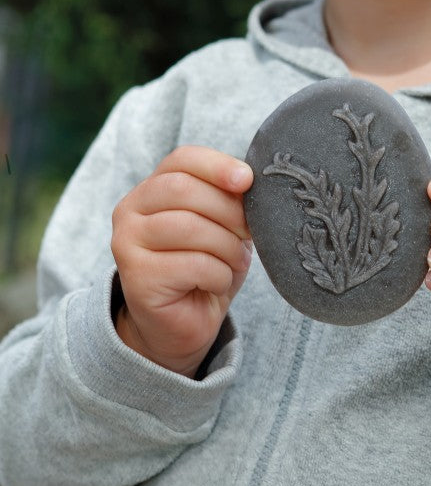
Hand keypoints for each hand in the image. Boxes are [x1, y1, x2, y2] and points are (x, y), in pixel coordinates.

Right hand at [111, 147, 253, 376]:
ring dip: (227, 247)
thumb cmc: (204, 268)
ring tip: (233, 263)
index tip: (248, 180)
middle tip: (247, 235)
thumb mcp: (220, 226)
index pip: (182, 159)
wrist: (181, 326)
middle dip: (229, 211)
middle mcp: (129, 210)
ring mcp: (126, 243)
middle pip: (185, 190)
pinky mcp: (136, 277)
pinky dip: (219, 275)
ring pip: (191, 227)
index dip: (217, 165)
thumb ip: (227, 199)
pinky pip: (194, 264)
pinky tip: (215, 284)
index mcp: (150, 189)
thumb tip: (246, 179)